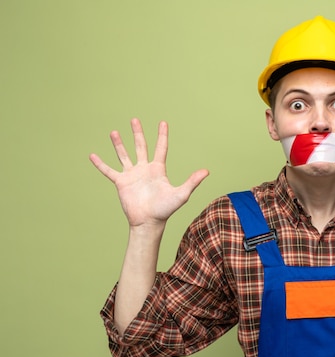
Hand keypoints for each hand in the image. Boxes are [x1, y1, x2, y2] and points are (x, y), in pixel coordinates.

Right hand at [89, 118, 208, 227]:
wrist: (149, 222)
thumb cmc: (165, 209)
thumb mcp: (181, 194)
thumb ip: (192, 181)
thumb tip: (206, 171)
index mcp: (158, 169)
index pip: (160, 148)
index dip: (162, 135)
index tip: (163, 122)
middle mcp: (144, 169)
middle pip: (141, 147)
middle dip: (138, 133)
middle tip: (134, 119)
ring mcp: (132, 175)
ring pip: (124, 155)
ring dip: (118, 144)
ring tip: (113, 132)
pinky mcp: (121, 183)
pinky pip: (109, 171)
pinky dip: (101, 164)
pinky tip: (92, 155)